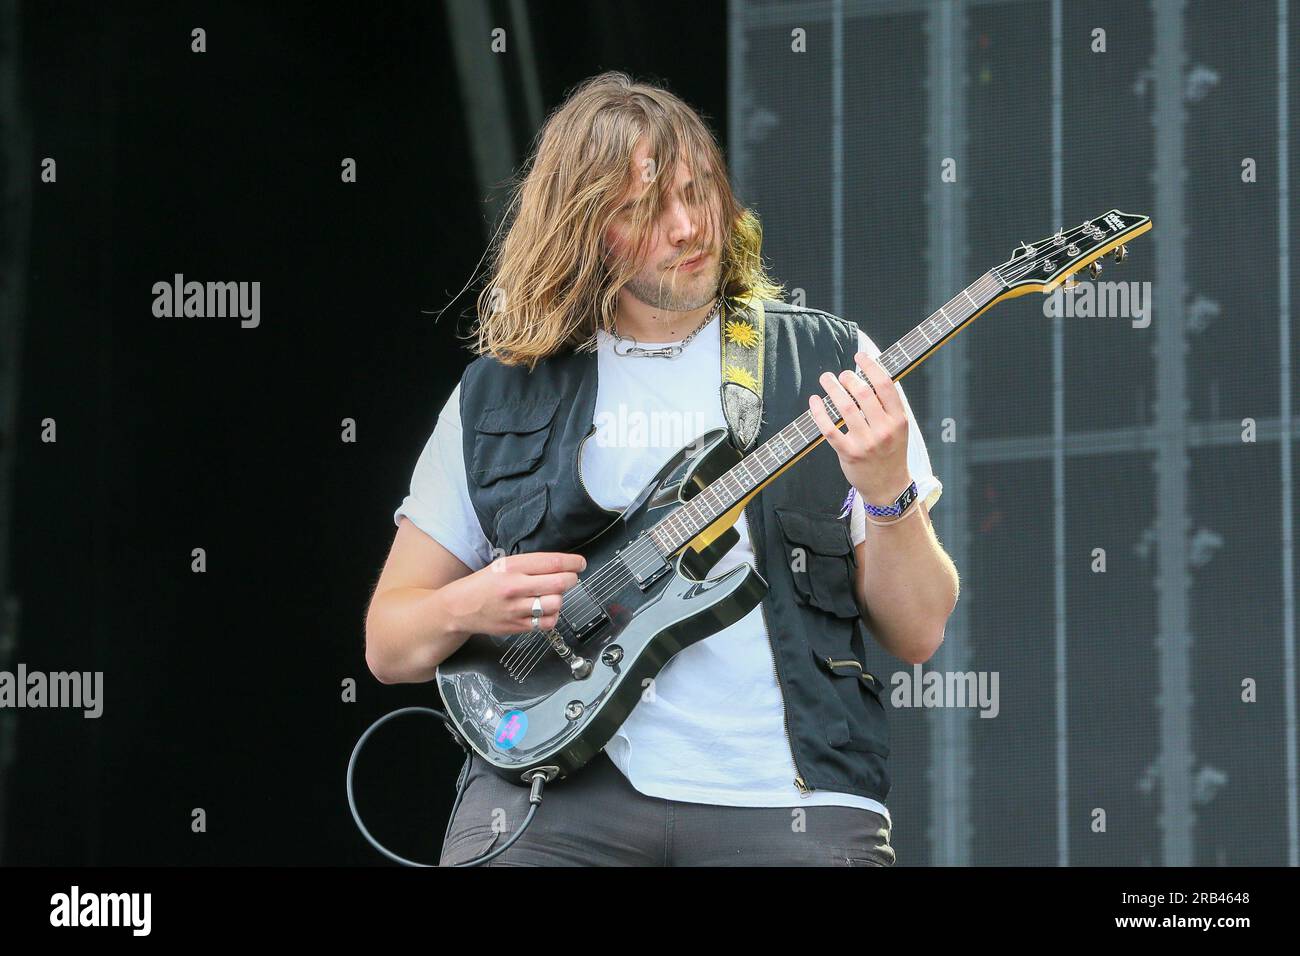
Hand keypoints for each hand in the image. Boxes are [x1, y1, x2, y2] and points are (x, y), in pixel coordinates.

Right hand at [442, 551, 585, 637]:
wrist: (460, 607)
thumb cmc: (483, 584)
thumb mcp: (504, 565)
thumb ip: (531, 565)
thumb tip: (561, 565)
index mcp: (513, 566)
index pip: (553, 562)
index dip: (573, 563)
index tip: (580, 563)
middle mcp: (515, 587)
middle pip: (560, 583)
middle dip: (571, 579)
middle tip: (571, 578)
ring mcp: (517, 608)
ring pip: (556, 603)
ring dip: (561, 598)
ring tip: (553, 594)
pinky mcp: (518, 626)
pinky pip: (548, 622)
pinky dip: (552, 615)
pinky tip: (545, 609)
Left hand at [808, 351, 910, 507]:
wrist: (888, 487)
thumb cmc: (891, 453)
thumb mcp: (899, 428)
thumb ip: (887, 406)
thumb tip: (869, 376)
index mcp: (898, 420)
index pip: (885, 385)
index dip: (871, 366)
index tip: (860, 356)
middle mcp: (883, 430)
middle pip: (863, 393)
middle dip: (848, 377)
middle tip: (841, 374)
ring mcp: (865, 443)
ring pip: (845, 407)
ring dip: (832, 388)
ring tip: (826, 379)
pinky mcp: (848, 453)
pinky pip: (829, 428)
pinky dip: (819, 412)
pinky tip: (815, 401)